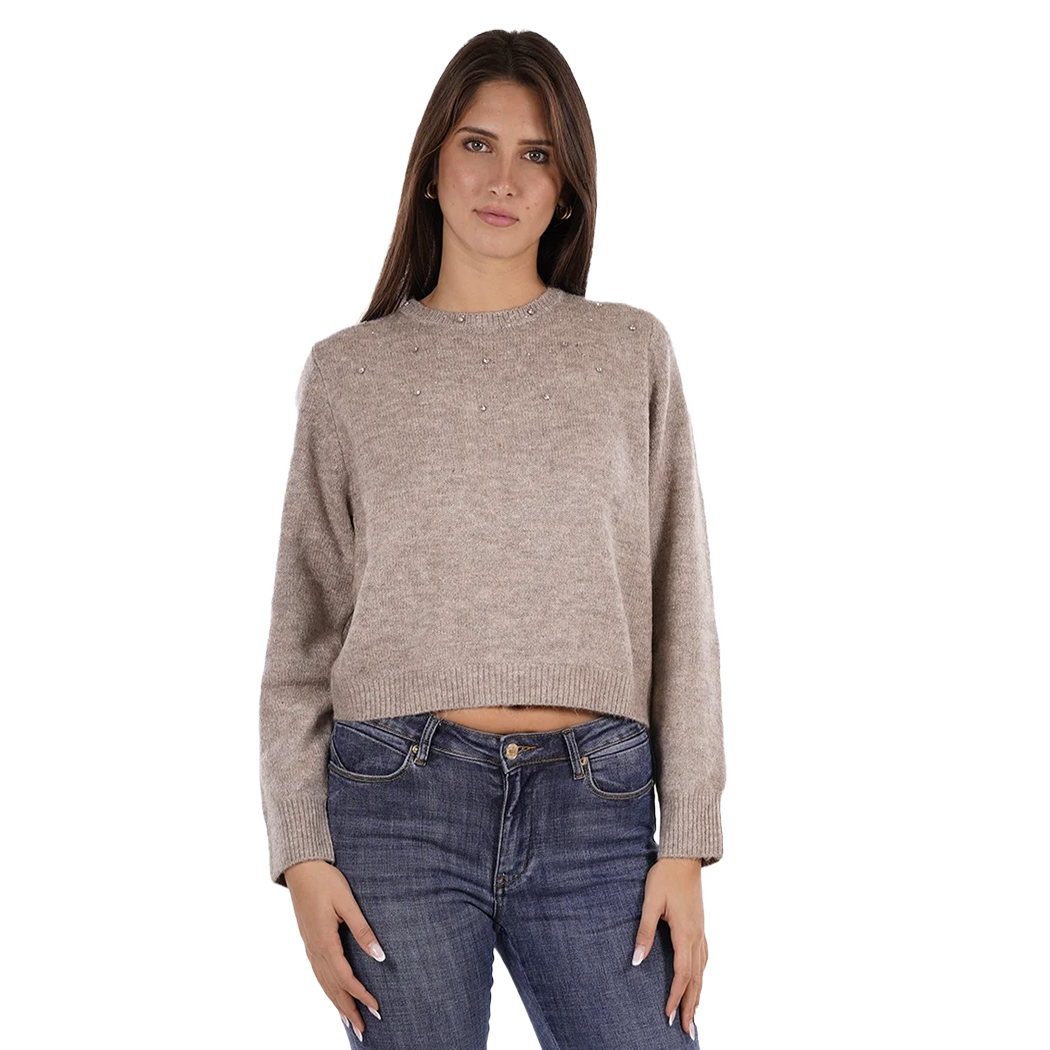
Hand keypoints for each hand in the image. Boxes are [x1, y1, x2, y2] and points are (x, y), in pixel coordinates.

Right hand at [284, 859, 384, 1040]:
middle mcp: (315, 949)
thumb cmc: (325, 880)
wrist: (300, 867)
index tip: (376, 1007)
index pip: (346, 978)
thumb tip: (380, 956)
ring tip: (350, 1021)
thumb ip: (363, 929)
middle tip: (363, 1030)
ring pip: (324, 983)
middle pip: (333, 988)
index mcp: (325, 942)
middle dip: (349, 1009)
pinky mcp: (309, 941)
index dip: (361, 995)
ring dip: (337, 1003)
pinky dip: (327, 989)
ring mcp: (309, 946)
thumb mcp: (347, 902)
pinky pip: (319, 973)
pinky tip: (333, 994)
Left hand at [632, 857, 706, 1040]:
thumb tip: (636, 960)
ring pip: (702, 970)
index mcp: (685, 933)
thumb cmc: (665, 877)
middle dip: (692, 1005)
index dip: (676, 997)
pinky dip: (701, 975)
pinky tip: (698, 980)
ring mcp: (701, 931)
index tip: (669, 1015)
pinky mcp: (700, 925)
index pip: (682, 974)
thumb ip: (644, 931)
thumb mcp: (650, 902)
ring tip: (694, 1013)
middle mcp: (697, 936)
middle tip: (688, 1030)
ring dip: (698, 993)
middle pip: (696, 978)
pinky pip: (704, 958)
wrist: (684, 857)